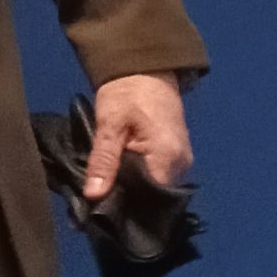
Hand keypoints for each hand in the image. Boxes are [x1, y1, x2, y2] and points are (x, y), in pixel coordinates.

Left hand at [83, 73, 192, 198]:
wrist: (146, 70)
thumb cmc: (127, 92)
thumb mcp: (109, 124)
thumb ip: (103, 161)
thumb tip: (93, 195)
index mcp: (167, 157)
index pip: (148, 198)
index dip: (125, 205)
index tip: (102, 207)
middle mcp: (181, 165)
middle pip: (154, 196)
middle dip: (129, 199)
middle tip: (100, 198)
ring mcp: (182, 162)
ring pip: (156, 189)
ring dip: (135, 190)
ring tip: (110, 187)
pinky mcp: (178, 158)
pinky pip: (159, 178)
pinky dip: (142, 180)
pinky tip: (124, 176)